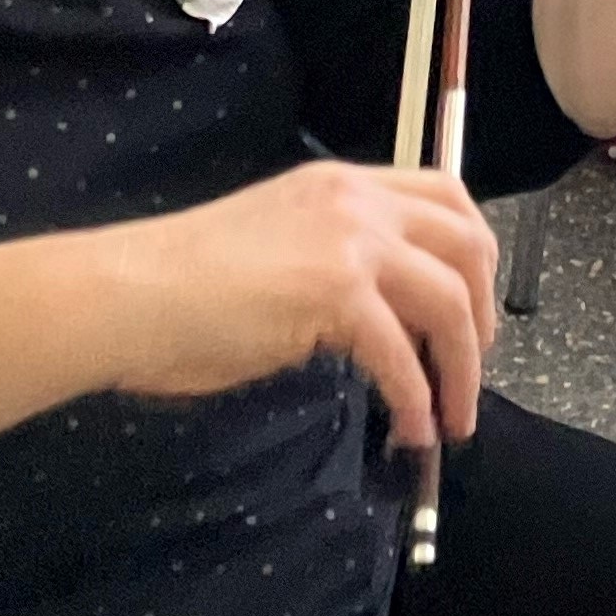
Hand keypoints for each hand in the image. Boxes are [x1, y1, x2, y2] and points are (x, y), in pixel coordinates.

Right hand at [95, 159, 499, 450]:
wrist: (131, 293)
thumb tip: (380, 314)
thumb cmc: (183, 283)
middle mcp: (357, 202)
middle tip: (472, 367)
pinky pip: (402, 356)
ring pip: (449, 301)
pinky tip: (410, 430)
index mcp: (342, 185)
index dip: (474, 251)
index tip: (474, 306)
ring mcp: (350, 243)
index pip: (445, 193)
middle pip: (466, 244)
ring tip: (452, 418)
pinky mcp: (336, 293)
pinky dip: (416, 399)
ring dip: (461, 369)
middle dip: (483, 312)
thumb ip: (335, 260)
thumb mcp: (278, 247)